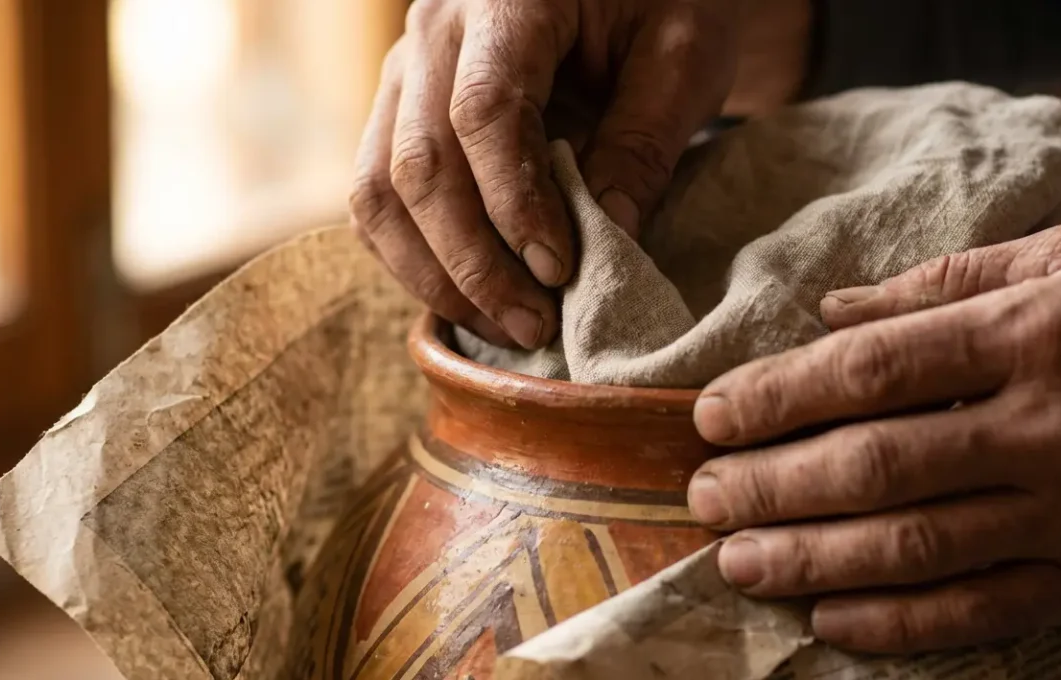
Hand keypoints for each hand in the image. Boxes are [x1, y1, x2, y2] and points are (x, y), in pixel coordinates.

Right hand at [350, 0, 809, 346]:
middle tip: (535, 324)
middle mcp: (432, 32)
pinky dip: (412, 259)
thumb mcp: (684, 55)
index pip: (484, 112)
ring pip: (379, 190)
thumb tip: (609, 237)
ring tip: (505, 326)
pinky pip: (376, 200)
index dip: (514, 203)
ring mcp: (403, 73)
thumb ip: (645, 139)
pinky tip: (472, 299)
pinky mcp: (398, 114)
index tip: (559, 270)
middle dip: (473, 261)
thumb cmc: (663, 4)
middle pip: (420, 163)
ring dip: (435, 273)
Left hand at [687, 225, 1060, 652]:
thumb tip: (829, 312)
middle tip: (703, 496)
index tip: (709, 415)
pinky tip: (830, 617)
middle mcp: (1055, 427)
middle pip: (879, 465)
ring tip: (738, 561)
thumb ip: (942, 282)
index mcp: (1039, 333)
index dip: (777, 395)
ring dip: (812, 560)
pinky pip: (984, 612)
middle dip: (773, 485)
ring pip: (918, 549)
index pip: (874, 369)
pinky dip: (899, 623)